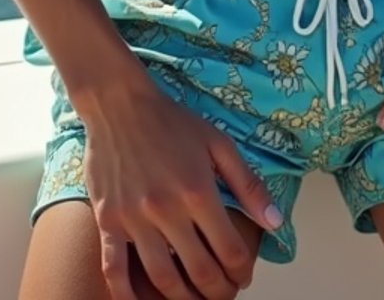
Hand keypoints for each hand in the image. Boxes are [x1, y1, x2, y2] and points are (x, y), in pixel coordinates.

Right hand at [81, 76, 282, 299]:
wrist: (119, 104)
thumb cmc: (171, 122)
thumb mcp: (218, 143)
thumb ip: (248, 184)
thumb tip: (275, 221)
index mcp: (198, 191)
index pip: (230, 250)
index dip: (242, 272)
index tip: (245, 277)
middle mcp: (166, 210)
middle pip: (200, 272)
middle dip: (219, 291)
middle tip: (224, 293)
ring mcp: (134, 219)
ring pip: (162, 278)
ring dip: (183, 299)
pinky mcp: (108, 221)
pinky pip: (115, 270)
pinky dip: (127, 295)